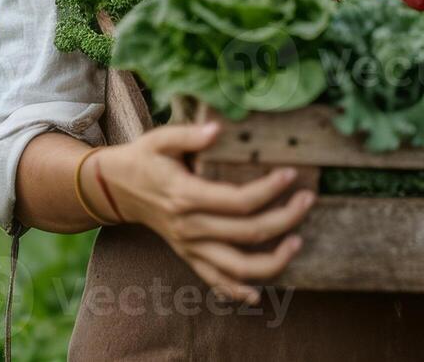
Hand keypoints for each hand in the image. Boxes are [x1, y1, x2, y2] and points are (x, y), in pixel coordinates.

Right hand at [82, 121, 314, 304]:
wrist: (115, 189)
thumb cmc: (143, 159)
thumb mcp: (159, 138)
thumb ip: (189, 134)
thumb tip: (219, 129)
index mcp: (185, 196)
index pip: (238, 201)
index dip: (269, 190)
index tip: (291, 174)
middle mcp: (189, 227)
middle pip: (247, 234)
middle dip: (285, 219)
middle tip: (308, 199)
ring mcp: (189, 247)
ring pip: (237, 268)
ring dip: (273, 262)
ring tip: (298, 242)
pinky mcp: (188, 256)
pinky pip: (215, 282)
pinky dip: (237, 292)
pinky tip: (260, 293)